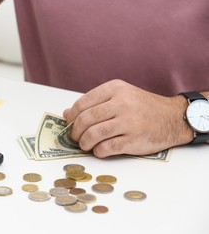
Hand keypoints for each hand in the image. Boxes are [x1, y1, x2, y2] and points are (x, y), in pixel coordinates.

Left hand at [63, 79, 191, 157]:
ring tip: (85, 145)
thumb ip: (94, 103)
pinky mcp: (134, 140)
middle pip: (86, 120)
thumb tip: (66, 114)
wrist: (173, 118)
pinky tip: (99, 150)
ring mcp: (129, 122)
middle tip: (76, 137)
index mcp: (115, 88)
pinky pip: (106, 148)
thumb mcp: (120, 96)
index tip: (70, 124)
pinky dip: (98, 151)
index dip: (72, 117)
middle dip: (75, 132)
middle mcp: (122, 103)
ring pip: (93, 135)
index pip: (82, 103)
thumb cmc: (141, 107)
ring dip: (84, 143)